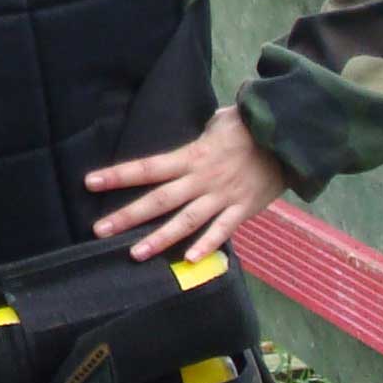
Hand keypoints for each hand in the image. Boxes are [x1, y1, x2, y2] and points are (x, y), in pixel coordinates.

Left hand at [84, 106, 287, 261]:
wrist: (291, 136)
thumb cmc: (251, 125)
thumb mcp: (218, 121)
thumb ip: (199, 134)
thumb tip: (189, 135)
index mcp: (192, 155)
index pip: (148, 167)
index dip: (119, 174)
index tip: (90, 182)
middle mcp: (202, 178)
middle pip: (159, 199)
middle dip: (127, 215)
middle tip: (99, 229)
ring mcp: (223, 195)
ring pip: (186, 221)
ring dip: (160, 238)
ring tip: (134, 253)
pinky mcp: (244, 208)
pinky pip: (223, 229)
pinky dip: (208, 245)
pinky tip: (190, 260)